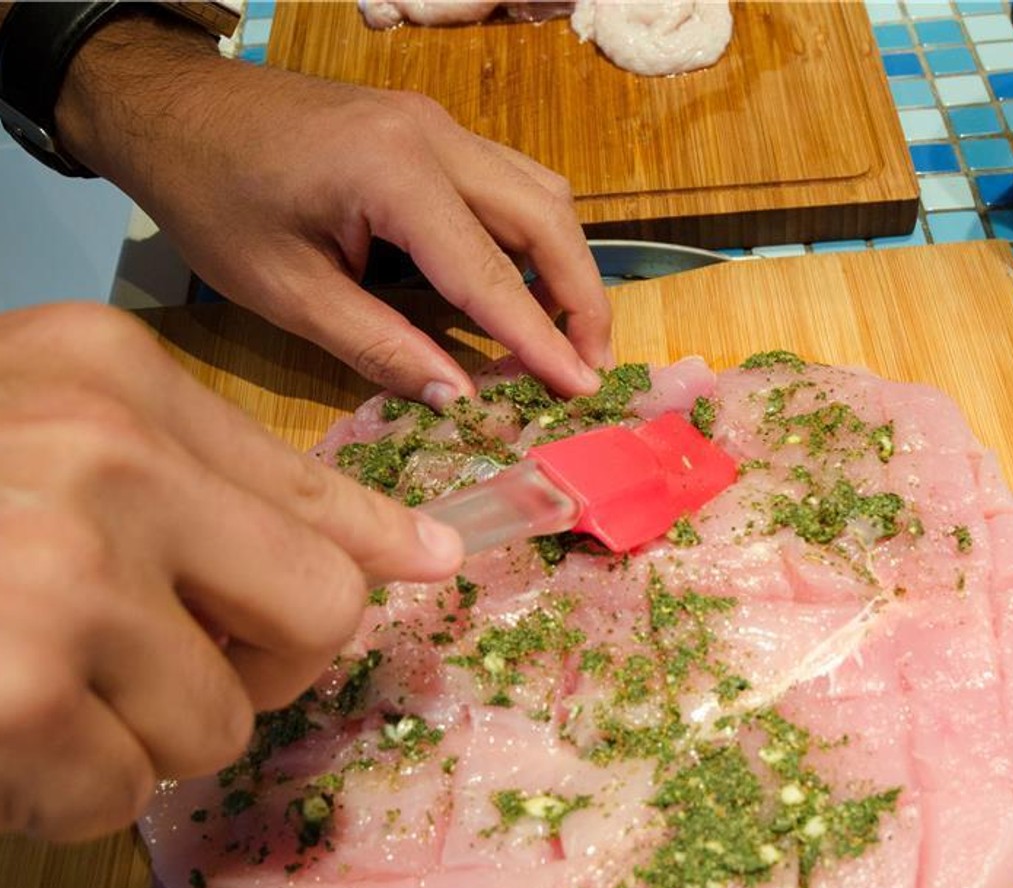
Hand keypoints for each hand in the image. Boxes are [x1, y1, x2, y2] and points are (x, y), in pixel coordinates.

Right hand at [0, 304, 465, 841]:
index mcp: (114, 380)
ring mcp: (60, 575)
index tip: (429, 567)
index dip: (371, 552)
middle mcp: (102, 458)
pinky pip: (124, 790)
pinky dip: (66, 785)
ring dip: (141, 732)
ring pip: (220, 722)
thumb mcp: (59, 436)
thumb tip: (422, 553)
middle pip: (316, 615)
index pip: (319, 495)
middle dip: (255, 663)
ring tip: (41, 681)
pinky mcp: (19, 691)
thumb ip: (230, 486)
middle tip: (160, 660)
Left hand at [54, 11, 611, 407]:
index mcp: (392, 173)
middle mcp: (433, 135)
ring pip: (540, 191)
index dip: (542, 339)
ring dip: (566, 264)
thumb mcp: (285, 292)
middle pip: (547, 215)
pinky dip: (534, 238)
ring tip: (568, 336)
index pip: (491, 272)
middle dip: (581, 297)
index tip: (583, 390)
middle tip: (590, 368)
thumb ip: (380, 345)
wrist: (168, 110)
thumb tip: (459, 399)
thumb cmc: (212, 200)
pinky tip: (524, 288)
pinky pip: (511, 181)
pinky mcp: (431, 130)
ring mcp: (437, 125)